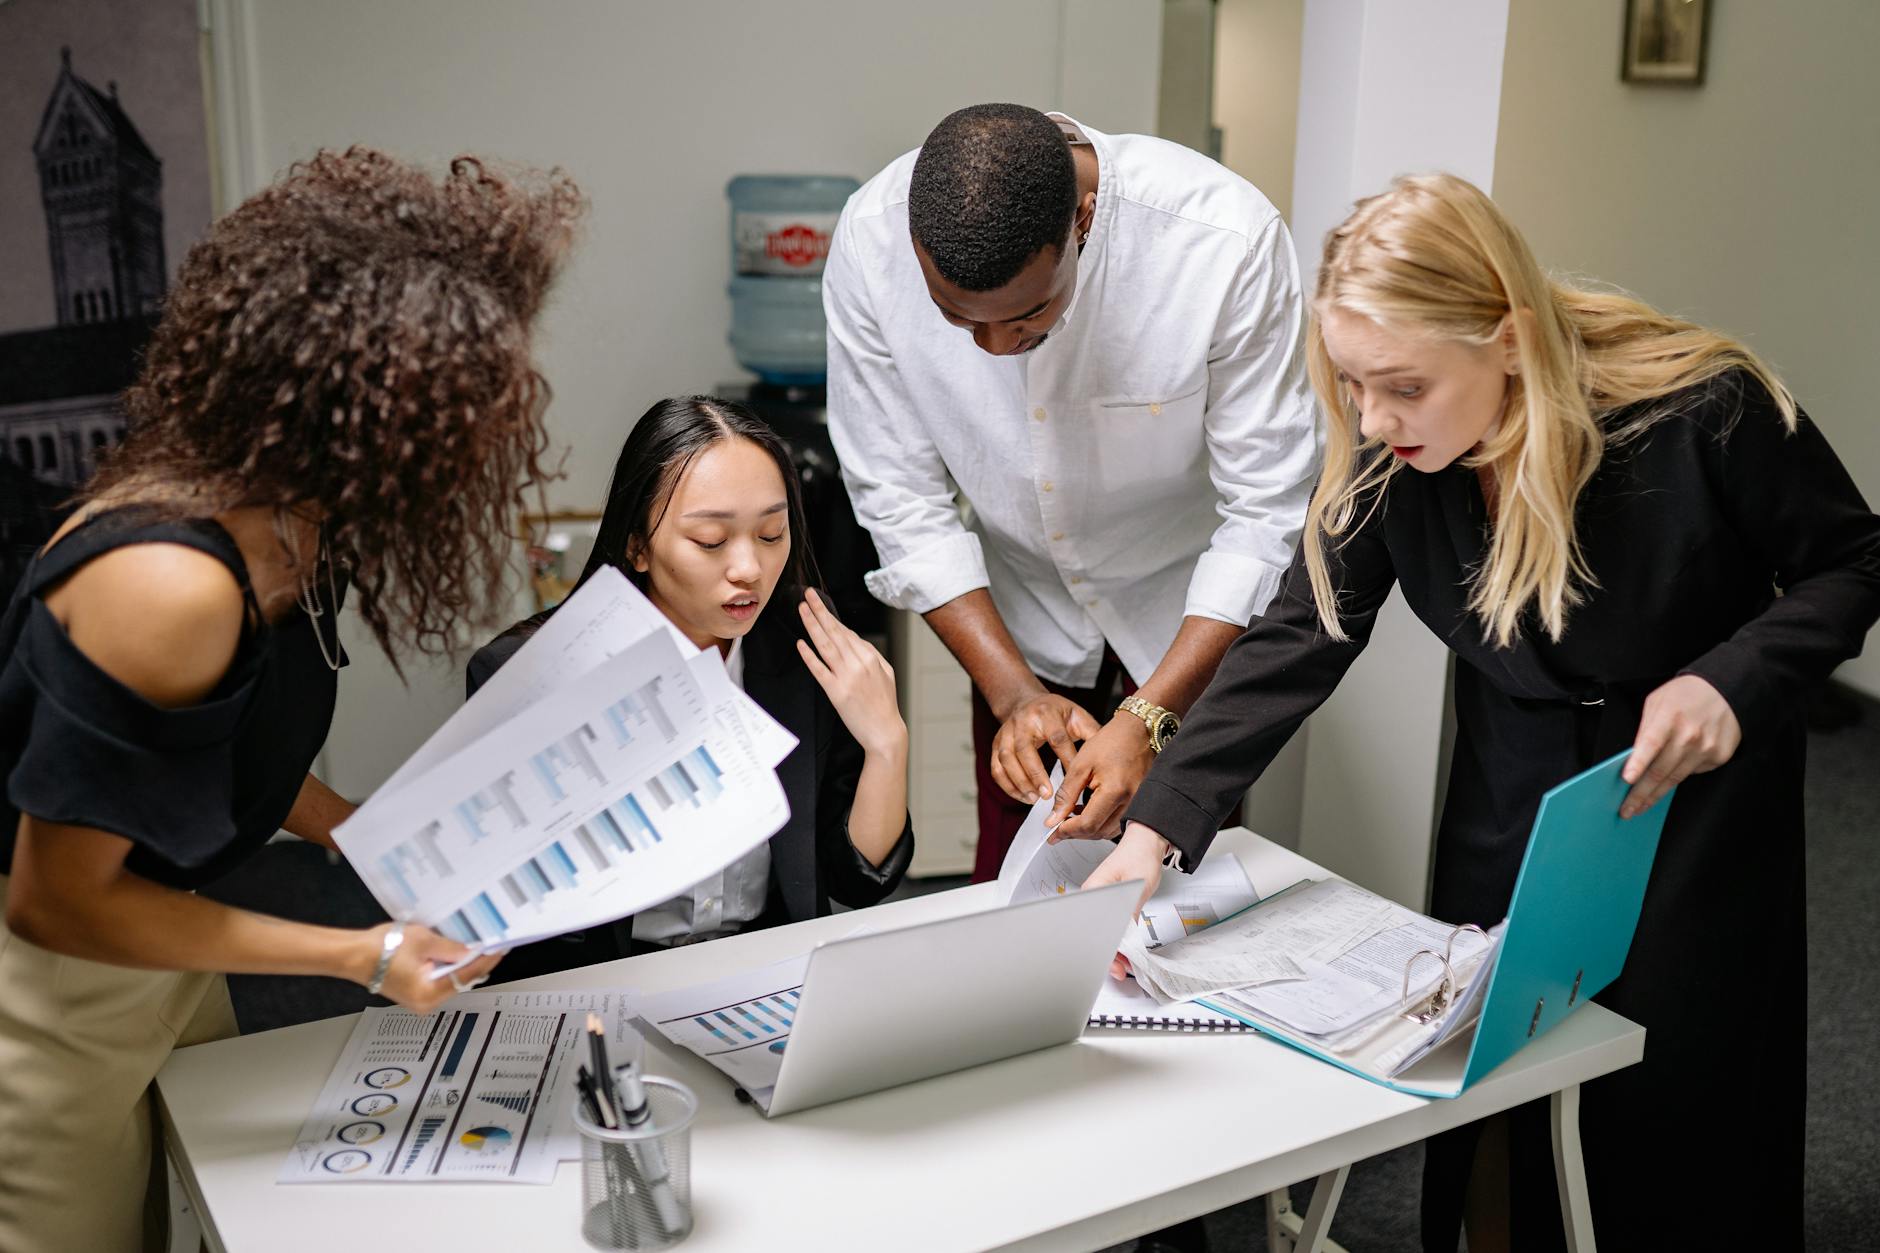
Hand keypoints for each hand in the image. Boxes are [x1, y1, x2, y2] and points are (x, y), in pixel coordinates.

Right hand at [356, 923, 505, 1014]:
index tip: (500, 948)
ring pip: (450, 981)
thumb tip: (474, 951)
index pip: (467, 976)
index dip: (486, 961)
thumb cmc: (383, 948)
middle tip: (493, 944)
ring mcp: (419, 999)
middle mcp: (426, 1003)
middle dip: (476, 963)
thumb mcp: (423, 941)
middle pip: (460, 981)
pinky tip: (456, 953)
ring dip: (462, 965)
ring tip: (478, 946)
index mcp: (429, 993)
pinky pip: (438, 980)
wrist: (353, 954)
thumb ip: (451, 948)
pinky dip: (448, 967)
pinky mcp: (414, 993)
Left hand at [797, 589, 905, 755]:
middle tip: (808, 595)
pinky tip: (801, 643)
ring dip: (812, 625)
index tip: (819, 604)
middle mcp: (858, 663)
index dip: (830, 617)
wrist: (885, 731)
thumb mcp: (885, 673)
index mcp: (870, 657)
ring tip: (802, 609)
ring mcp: (847, 677)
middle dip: (820, 610)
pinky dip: (809, 656)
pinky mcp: (836, 692)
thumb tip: (853, 640)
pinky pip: (820, 670)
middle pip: (835, 631)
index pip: (846, 632)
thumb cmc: (884, 704)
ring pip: (825, 645)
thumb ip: (869, 654)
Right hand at [991, 691, 1100, 803]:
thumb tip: (1110, 755)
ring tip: (1034, 799)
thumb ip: (1092, 733)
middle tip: (1048, 796)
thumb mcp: (1077, 715)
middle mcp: (1022, 721)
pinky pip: (996, 767)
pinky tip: (1022, 796)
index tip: (1076, 781)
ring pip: (1007, 759)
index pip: (1057, 738)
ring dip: (1020, 782)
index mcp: (1046, 713)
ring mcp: (1006, 733)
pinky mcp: (996, 744)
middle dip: (1035, 774)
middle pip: (1024, 749)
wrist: (1025, 701)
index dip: (1066, 760)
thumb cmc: (1055, 713)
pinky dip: (1007, 785)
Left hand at [1045, 713, 1154, 840]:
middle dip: (1075, 833)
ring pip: (1109, 832)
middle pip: (1098, 832)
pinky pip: (1118, 823)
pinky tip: (1088, 813)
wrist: (1139, 731)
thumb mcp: (1081, 764)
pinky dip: (1101, 823)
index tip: (1053, 831)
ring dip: (1088, 830)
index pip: (1088, 824)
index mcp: (1115, 791)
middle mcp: (1130, 802)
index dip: (1067, 831)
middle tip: (1057, 828)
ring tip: (1071, 819)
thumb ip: (1067, 794)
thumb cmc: (1113, 741)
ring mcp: (1138, 804)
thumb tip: (1054, 818)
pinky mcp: (1139, 804)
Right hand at [1082, 823, 1169, 977]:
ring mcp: (1100, 902)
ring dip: (1113, 950)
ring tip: (1125, 965)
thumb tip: (1123, 938)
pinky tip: (1126, 951)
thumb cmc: (1139, 857)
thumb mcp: (1136, 887)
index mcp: (1091, 891)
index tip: (1110, 962)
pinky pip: (1111, 927)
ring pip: (1102, 932)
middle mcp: (1091, 898)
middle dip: (1106, 954)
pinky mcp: (1110, 905)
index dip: (1099, 947)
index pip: (1088, 927)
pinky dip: (1118, 941)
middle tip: (1120, 969)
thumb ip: (1127, 913)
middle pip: (1092, 933)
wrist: (1147, 843)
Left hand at [1620, 674, 1740, 819]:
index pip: (1651, 744)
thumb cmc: (1687, 694)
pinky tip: (1670, 776)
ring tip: (1640, 807)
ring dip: (1655, 796)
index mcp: (1669, 718)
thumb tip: (1633, 757)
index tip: (1627, 780)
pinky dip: (1679, 775)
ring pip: (1675, 779)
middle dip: (1640, 794)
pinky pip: (1693, 773)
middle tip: (1626, 810)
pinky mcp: (1718, 757)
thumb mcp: (1658, 701)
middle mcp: (1689, 735)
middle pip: (1660, 771)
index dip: (1638, 763)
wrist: (1727, 690)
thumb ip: (1645, 729)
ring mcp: (1706, 748)